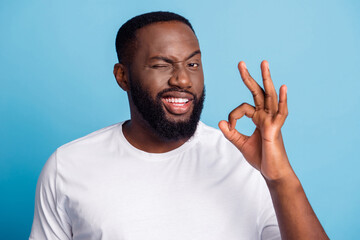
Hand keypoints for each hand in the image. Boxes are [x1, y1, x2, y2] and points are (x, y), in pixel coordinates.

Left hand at [219, 60, 292, 180]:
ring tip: (263, 63)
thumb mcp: (241, 144)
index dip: (233, 115)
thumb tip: (221, 122)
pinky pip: (281, 112)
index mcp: (258, 118)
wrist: (272, 173)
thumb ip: (231, 133)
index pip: (243, 108)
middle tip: (240, 63)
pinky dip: (282, 100)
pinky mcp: (276, 129)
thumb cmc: (260, 158)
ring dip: (266, 79)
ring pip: (269, 96)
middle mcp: (266, 116)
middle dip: (249, 77)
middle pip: (257, 92)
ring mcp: (273, 120)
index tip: (230, 126)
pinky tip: (282, 87)